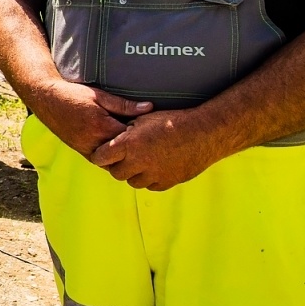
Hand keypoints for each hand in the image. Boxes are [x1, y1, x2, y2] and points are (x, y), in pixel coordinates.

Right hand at [31, 80, 151, 158]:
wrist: (47, 101)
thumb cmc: (74, 95)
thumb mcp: (100, 96)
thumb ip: (125, 105)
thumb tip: (150, 108)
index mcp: (102, 127)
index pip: (131, 138)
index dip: (145, 134)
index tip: (153, 129)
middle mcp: (94, 142)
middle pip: (124, 153)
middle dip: (136, 148)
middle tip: (149, 141)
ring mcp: (87, 149)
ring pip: (113, 161)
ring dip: (124, 155)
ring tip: (135, 148)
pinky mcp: (82, 152)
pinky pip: (102, 161)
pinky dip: (112, 158)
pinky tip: (120, 151)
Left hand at [89, 107, 223, 189]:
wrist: (204, 132)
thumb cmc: (173, 121)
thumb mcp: (144, 119)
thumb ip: (126, 131)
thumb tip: (113, 138)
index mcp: (129, 144)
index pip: (101, 157)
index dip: (100, 155)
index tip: (103, 153)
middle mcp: (139, 162)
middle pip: (116, 173)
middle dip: (117, 166)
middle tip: (123, 158)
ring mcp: (154, 174)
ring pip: (133, 182)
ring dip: (134, 174)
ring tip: (141, 163)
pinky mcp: (168, 182)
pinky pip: (151, 186)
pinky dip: (150, 179)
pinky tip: (155, 168)